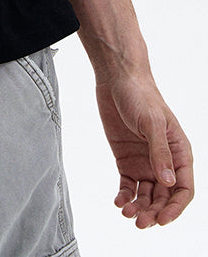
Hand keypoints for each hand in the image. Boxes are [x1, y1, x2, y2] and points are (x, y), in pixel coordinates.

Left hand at [95, 74, 193, 227]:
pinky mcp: (126, 159)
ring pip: (146, 195)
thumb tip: (168, 182)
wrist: (117, 78)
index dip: (175, 208)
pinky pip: (129, 185)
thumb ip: (160, 152)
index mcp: (179, 152)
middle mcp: (164, 161)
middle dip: (154, 212)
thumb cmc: (140, 95)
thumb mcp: (152, 122)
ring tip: (126, 212)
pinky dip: (125, 196)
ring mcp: (145, 161)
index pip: (183, 189)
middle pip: (164, 197)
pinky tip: (119, 201)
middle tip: (140, 222)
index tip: (161, 220)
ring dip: (139, 207)